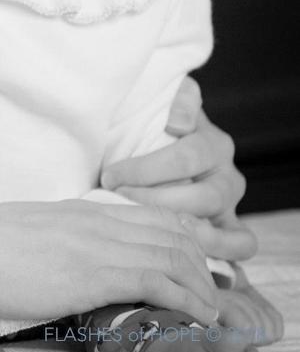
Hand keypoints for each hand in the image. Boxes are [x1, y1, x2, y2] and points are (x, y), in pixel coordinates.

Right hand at [0, 197, 218, 326]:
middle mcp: (97, 219)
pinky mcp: (94, 270)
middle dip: (200, 260)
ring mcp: (97, 242)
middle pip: (169, 231)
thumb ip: (58, 239)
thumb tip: (64, 256)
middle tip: (212, 289)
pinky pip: (158, 279)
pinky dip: (187, 296)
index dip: (179, 236)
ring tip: (215, 307)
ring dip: (202, 282)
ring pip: (172, 253)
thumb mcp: (28, 233)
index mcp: (81, 209)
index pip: (148, 214)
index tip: (194, 260)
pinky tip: (199, 313)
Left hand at [101, 80, 251, 255]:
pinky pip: (241, 248)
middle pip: (203, 197)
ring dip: (182, 233)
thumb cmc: (150, 131)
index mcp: (213, 142)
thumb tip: (178, 122)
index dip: (145, 170)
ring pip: (225, 230)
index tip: (110, 176)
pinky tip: (180, 249)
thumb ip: (176, 99)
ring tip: (146, 228)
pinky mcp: (232, 234)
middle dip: (155, 202)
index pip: (185, 157)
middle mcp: (228, 176)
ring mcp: (232, 209)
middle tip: (119, 202)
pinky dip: (217, 252)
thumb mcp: (160, 104)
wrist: (151, 155)